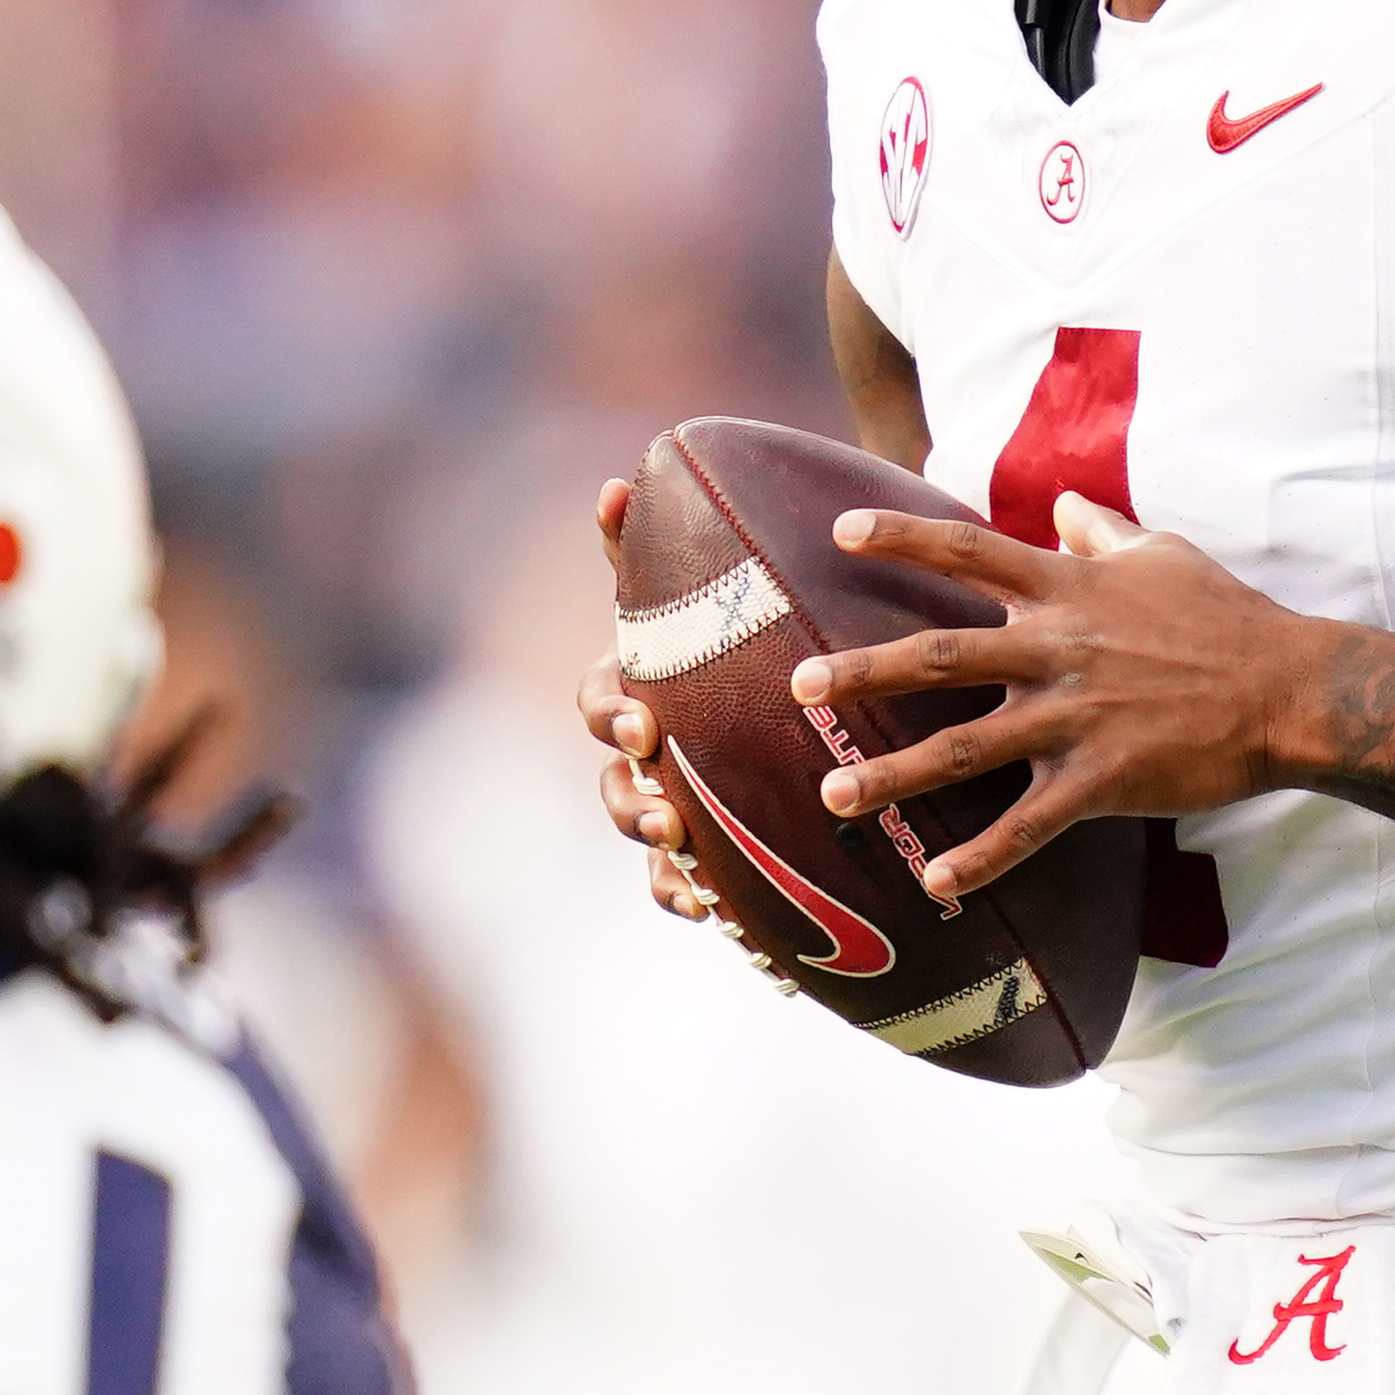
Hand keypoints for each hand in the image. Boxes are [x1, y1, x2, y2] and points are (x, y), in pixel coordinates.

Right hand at [579, 479, 714, 922]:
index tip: (645, 729)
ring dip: (650, 843)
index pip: (601, 697)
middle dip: (630, 798)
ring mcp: (664, 792)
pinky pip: (672, 881)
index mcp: (642, 681)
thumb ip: (661, 546)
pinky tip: (709, 912)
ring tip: (682, 856)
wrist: (793, 684)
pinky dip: (679, 893)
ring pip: (637, 827)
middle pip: (612, 778)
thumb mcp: (718, 582)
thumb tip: (616, 482)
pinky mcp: (698, 841)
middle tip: (666, 812)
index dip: (611, 716)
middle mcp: (643, 743)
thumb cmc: (743, 623)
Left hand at [795, 493, 1394, 897]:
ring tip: (833, 793)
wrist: (1292, 690)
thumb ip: (1103, 533)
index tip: (839, 532)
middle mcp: (1058, 648)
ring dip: (893, 774)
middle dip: (865, 671)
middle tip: (799, 684)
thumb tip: (1066, 505)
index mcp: (1067, 589)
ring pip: (965, 749)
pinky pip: (1028, 827)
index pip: (969, 552)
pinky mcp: (1102, 779)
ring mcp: (1076, 717)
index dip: (903, 537)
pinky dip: (980, 858)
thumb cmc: (1228, 617)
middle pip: (941, 656)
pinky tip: (934, 883)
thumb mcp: (1164, 555)